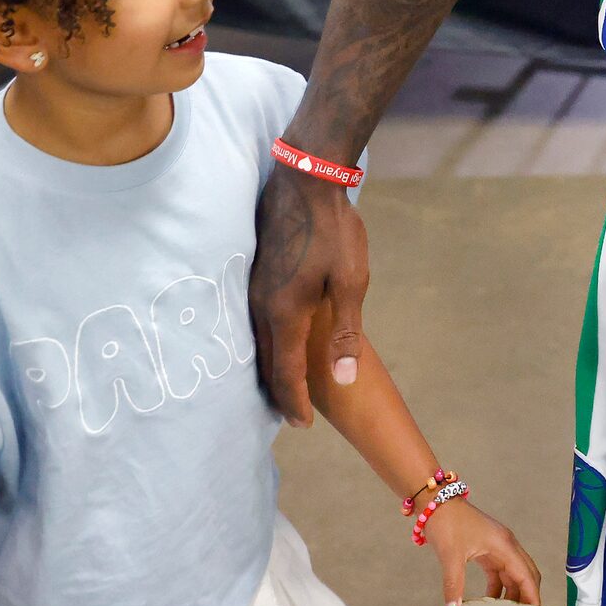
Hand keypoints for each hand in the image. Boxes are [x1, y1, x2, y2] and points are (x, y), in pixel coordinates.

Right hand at [250, 164, 368, 424]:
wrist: (306, 179)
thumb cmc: (334, 230)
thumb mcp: (351, 282)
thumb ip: (346, 333)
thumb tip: (343, 380)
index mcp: (286, 313)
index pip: (286, 373)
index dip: (296, 402)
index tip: (304, 425)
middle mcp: (262, 307)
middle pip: (267, 363)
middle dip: (280, 392)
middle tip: (293, 416)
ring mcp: (254, 289)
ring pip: (258, 343)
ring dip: (271, 369)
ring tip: (285, 387)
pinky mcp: (255, 274)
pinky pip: (255, 322)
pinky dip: (266, 344)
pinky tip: (278, 343)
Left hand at [426, 500, 542, 605]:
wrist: (435, 502)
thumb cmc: (447, 523)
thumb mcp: (451, 555)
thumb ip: (454, 585)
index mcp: (505, 546)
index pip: (526, 577)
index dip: (531, 601)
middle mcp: (507, 547)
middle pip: (523, 581)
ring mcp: (498, 549)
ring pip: (511, 582)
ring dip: (507, 605)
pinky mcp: (488, 551)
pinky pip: (498, 577)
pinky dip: (495, 595)